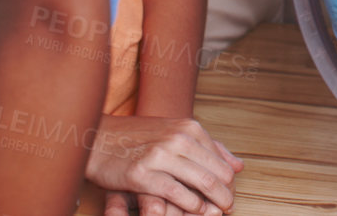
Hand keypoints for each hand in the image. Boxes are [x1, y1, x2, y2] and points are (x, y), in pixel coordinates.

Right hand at [86, 114, 243, 215]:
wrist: (97, 138)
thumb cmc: (138, 137)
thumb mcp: (176, 133)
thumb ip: (209, 147)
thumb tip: (239, 166)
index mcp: (189, 128)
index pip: (221, 159)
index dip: (229, 181)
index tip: (230, 193)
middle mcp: (178, 139)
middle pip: (216, 172)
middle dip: (225, 194)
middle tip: (229, 207)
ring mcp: (160, 155)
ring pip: (201, 182)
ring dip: (213, 202)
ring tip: (217, 212)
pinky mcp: (143, 174)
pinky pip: (177, 192)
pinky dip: (191, 204)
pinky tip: (195, 209)